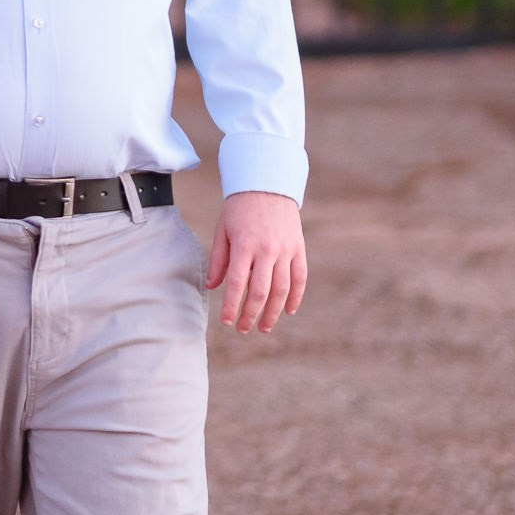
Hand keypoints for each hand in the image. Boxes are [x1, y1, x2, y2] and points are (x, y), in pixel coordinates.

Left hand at [206, 191, 306, 333]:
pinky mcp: (299, 249)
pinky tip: (288, 311)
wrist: (267, 186)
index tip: (226, 321)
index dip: (232, 305)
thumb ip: (219, 260)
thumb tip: (213, 287)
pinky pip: (300, 278)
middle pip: (261, 292)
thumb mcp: (223, 231)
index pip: (237, 283)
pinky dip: (296, 297)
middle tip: (243, 329)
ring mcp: (286, 250)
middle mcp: (267, 250)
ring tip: (264, 327)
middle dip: (251, 314)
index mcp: (244, 245)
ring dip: (274, 313)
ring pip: (282, 290)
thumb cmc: (239, 210)